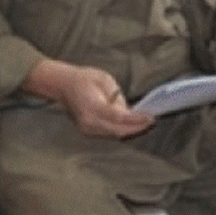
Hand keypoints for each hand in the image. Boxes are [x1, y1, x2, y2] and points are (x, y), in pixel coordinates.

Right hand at [26, 61, 152, 137]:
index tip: (151, 117)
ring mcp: (87, 129)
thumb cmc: (84, 79)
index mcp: (92, 107)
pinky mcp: (88, 132)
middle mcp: (88, 122)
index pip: (119, 118)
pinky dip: (122, 131)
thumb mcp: (105, 80)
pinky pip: (109, 134)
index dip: (137, 120)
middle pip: (118, 131)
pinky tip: (133, 126)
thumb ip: (118, 98)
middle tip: (152, 122)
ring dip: (131, 131)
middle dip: (137, 128)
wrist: (64, 85)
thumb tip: (131, 112)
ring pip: (115, 135)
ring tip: (146, 124)